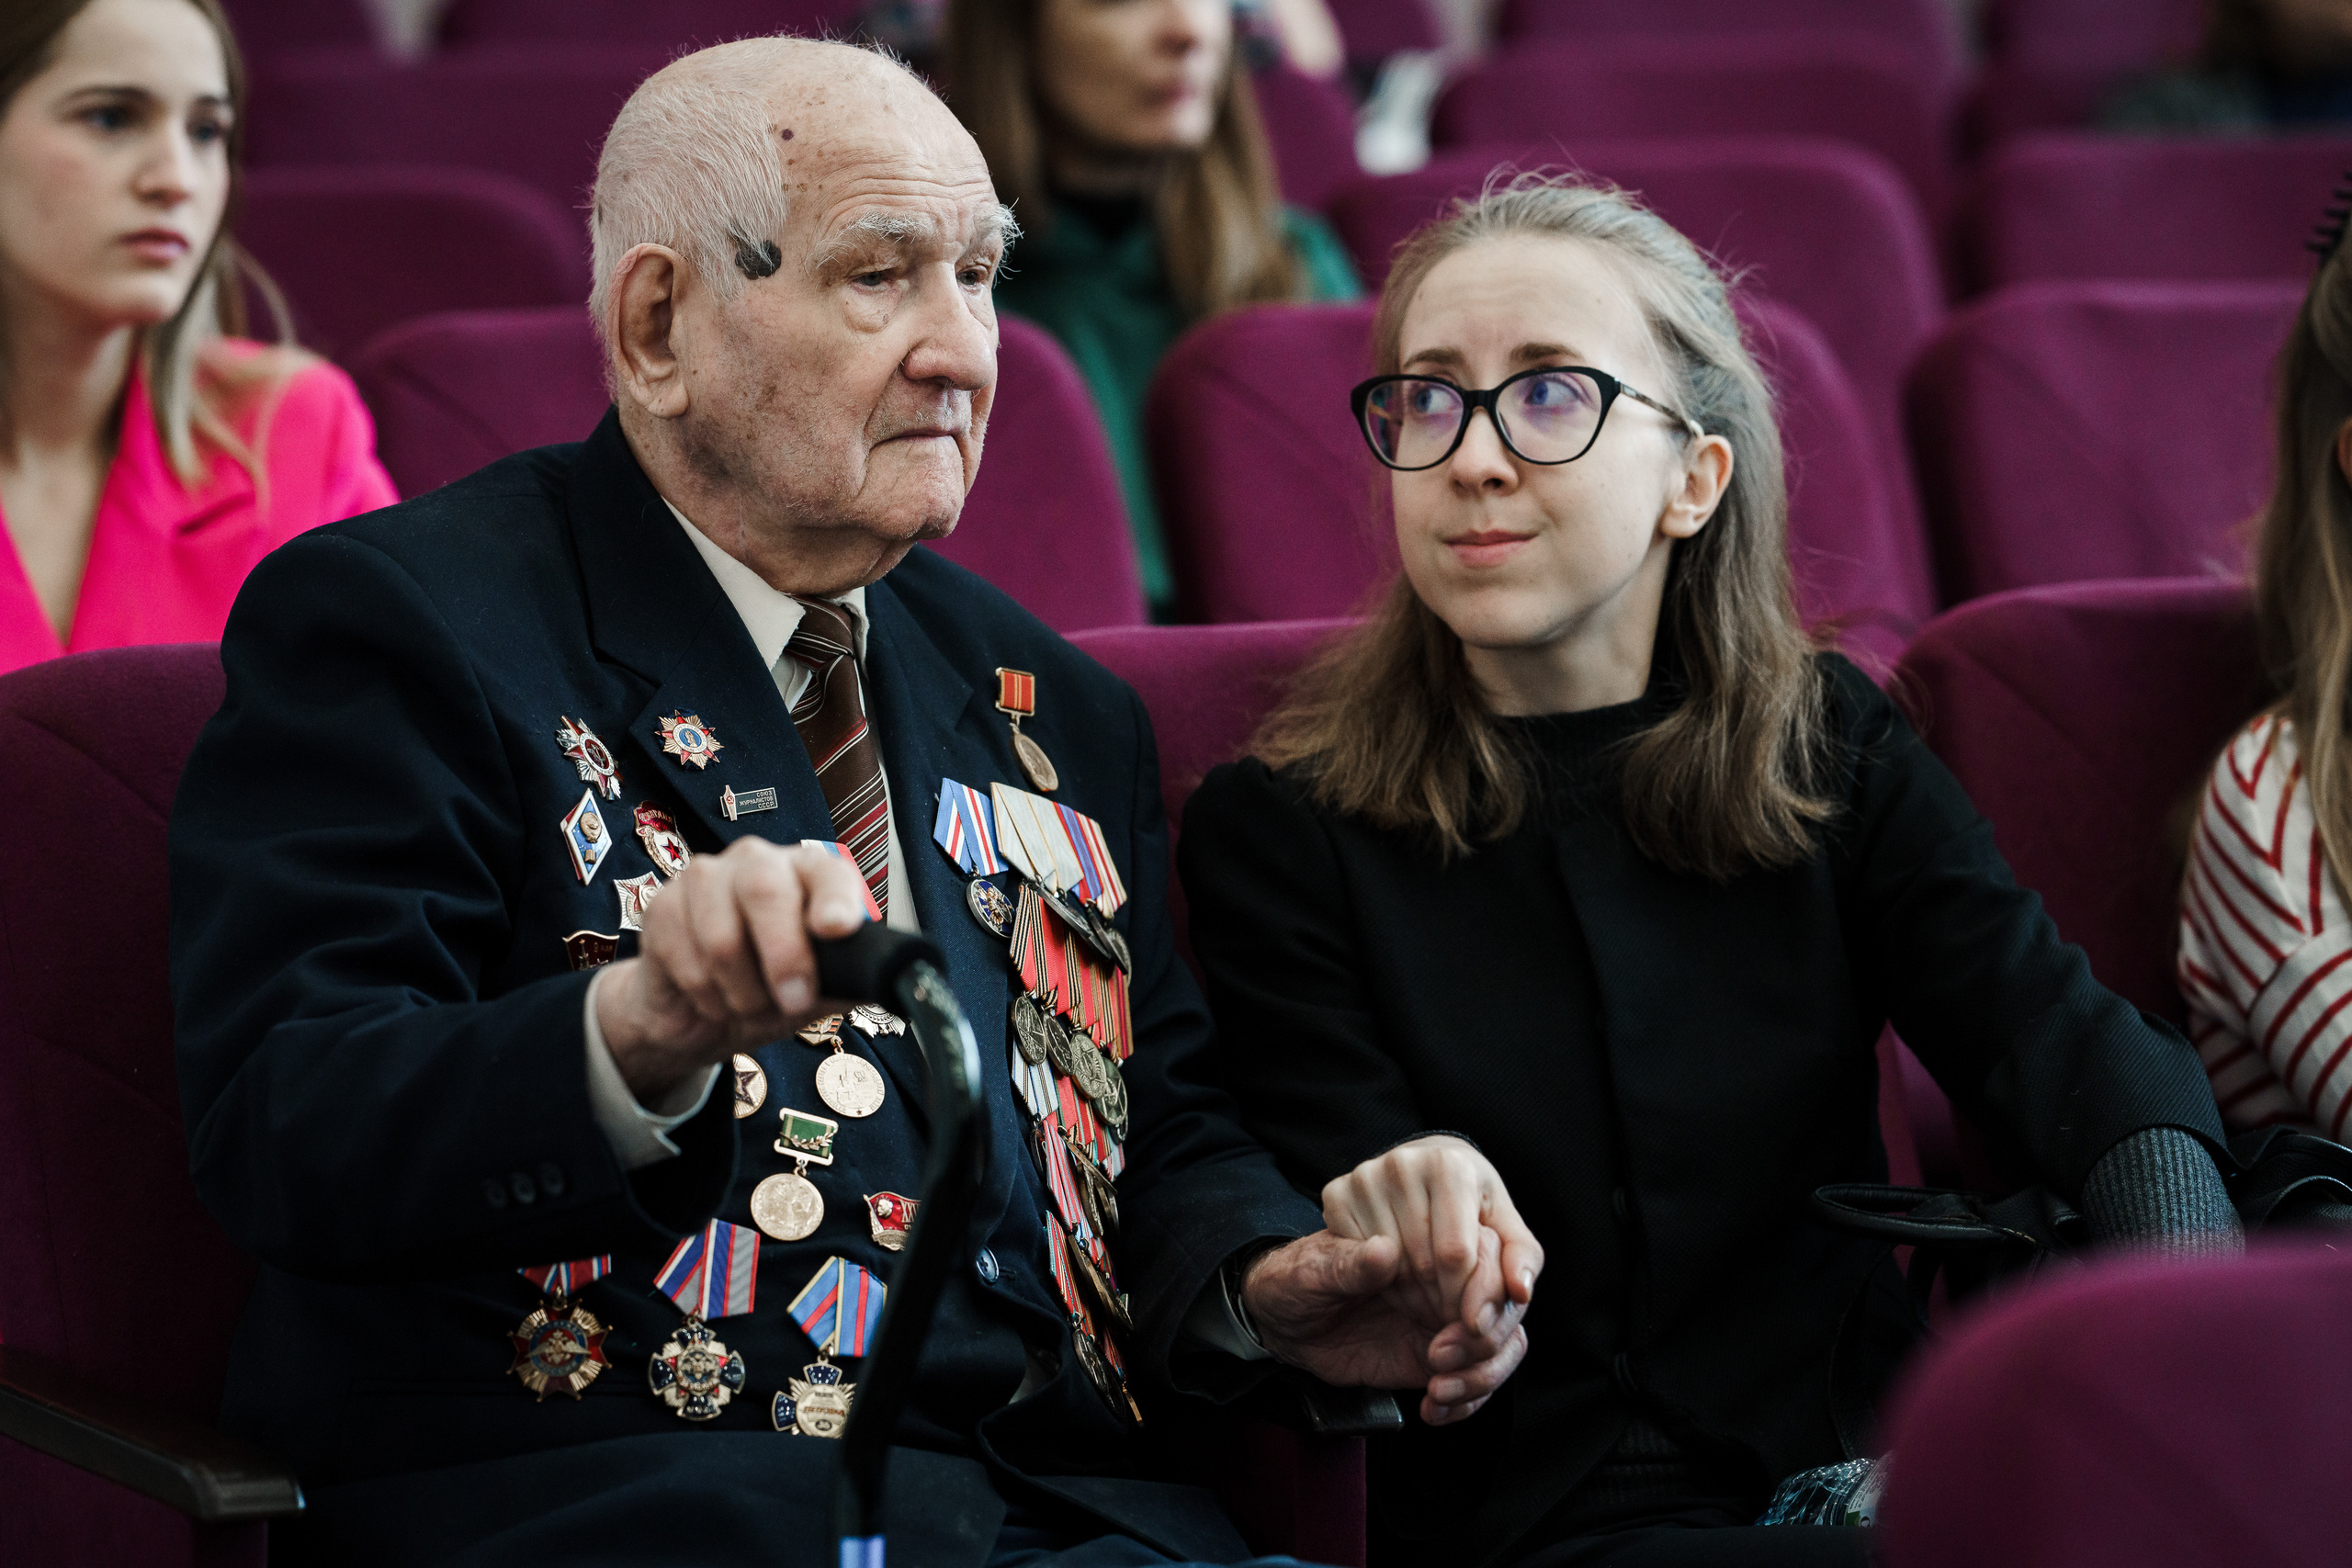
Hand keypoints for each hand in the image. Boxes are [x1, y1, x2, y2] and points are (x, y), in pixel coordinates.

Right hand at [594, 838, 871, 1100]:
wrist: (699, 1015)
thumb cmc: (770, 990)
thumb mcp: (819, 993)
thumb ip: (851, 980)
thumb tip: (894, 980)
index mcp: (806, 873)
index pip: (827, 871)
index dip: (834, 897)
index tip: (838, 929)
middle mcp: (757, 862)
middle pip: (765, 889)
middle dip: (783, 953)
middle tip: (794, 1001)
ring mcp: (705, 879)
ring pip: (722, 936)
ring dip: (742, 993)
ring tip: (750, 1006)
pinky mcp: (662, 907)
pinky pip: (686, 960)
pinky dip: (707, 997)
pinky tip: (714, 1000)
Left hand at [1240, 1227, 1529, 1424]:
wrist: (1284, 1322)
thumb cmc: (1297, 1279)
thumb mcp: (1311, 1270)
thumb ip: (1348, 1262)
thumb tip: (1386, 1252)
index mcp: (1422, 1231)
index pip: (1482, 1244)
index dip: (1488, 1282)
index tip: (1469, 1317)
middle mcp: (1446, 1271)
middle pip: (1506, 1297)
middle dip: (1489, 1333)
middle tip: (1442, 1355)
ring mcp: (1449, 1313)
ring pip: (1505, 1340)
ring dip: (1482, 1373)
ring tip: (1437, 1389)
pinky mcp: (1444, 1354)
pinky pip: (1481, 1375)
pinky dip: (1468, 1399)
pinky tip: (1433, 1408)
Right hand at [1321, 1136, 1543, 1341]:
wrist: (1422, 1169)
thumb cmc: (1470, 1202)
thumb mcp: (1504, 1225)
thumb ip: (1522, 1258)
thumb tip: (1520, 1291)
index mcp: (1450, 1165)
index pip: (1455, 1255)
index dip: (1465, 1298)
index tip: (1472, 1318)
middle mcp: (1403, 1163)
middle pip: (1421, 1263)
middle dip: (1440, 1303)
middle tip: (1450, 1315)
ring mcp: (1364, 1177)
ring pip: (1388, 1267)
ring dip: (1411, 1299)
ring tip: (1429, 1299)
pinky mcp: (1336, 1193)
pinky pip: (1357, 1259)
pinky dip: (1379, 1283)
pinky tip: (1399, 1281)